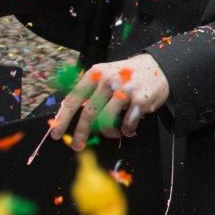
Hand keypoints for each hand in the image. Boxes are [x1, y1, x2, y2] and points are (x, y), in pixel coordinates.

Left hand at [50, 54, 169, 148]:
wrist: (158, 68)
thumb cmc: (126, 75)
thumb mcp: (105, 74)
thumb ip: (90, 91)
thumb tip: (70, 116)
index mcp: (95, 73)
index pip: (74, 98)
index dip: (63, 118)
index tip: (56, 133)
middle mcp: (108, 80)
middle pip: (88, 112)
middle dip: (81, 132)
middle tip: (77, 145)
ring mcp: (124, 90)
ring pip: (107, 121)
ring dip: (109, 132)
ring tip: (115, 132)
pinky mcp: (139, 100)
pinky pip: (127, 124)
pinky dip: (126, 131)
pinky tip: (129, 128)